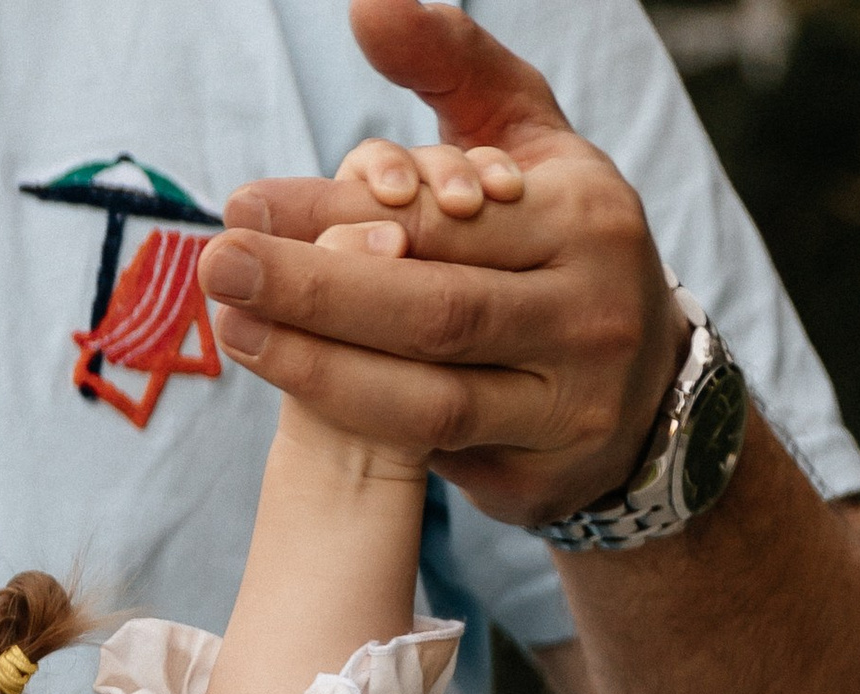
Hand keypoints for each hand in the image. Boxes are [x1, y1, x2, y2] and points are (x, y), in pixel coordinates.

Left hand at [197, 0, 688, 532]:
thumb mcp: (525, 140)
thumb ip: (452, 65)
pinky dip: (358, 424)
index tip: (245, 207)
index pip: (445, 217)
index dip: (343, 210)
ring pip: (426, 397)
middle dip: (316, 289)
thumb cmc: (557, 244)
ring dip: (318, 369)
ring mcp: (569, 407)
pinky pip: (433, 456)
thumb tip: (367, 3)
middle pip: (433, 308)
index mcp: (585, 217)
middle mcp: (588, 312)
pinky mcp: (539, 479)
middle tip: (218, 266)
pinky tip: (290, 393)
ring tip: (235, 330)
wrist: (641, 387)